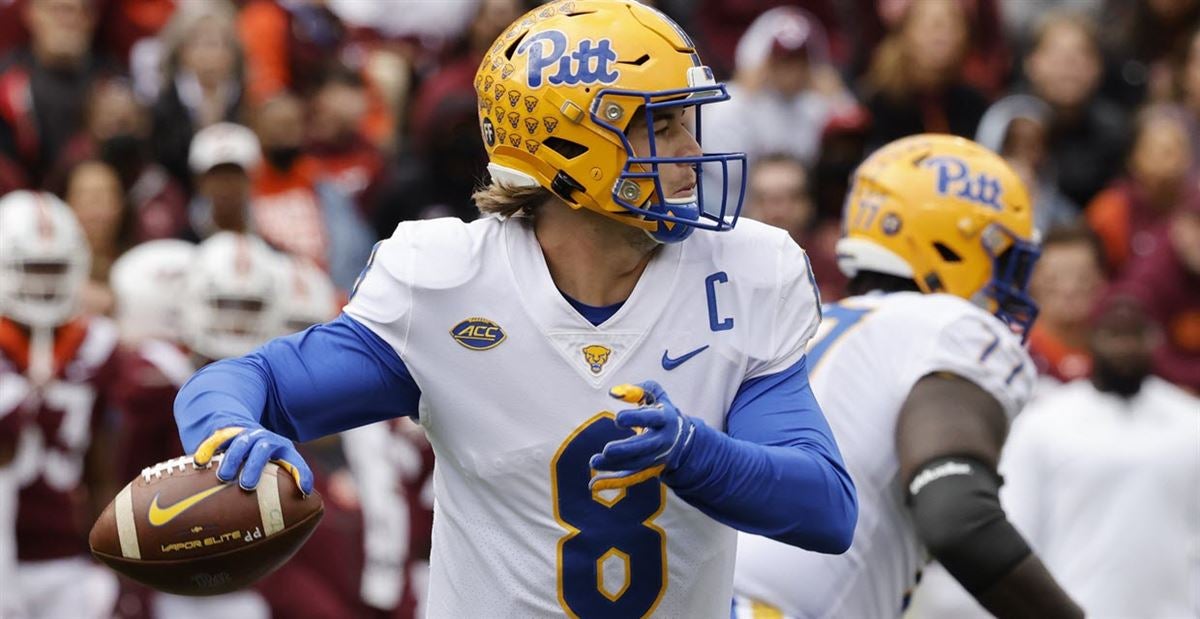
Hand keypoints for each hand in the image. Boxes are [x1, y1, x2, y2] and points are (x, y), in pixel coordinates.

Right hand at [193, 426, 313, 495]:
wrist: (244, 430)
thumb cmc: (262, 464)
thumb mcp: (275, 472)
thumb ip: (279, 495)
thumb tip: (283, 536)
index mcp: (283, 451)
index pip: (295, 461)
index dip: (302, 474)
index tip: (304, 491)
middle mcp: (265, 440)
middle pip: (263, 448)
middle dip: (256, 466)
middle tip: (247, 486)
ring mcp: (246, 435)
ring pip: (240, 441)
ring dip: (233, 459)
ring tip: (223, 477)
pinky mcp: (226, 433)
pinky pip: (217, 439)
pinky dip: (208, 449)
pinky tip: (200, 463)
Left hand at [589, 381, 696, 490]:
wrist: (681, 439)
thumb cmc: (661, 410)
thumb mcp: (655, 395)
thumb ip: (636, 390)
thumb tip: (613, 392)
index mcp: (665, 419)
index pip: (652, 419)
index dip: (636, 418)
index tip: (617, 419)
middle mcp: (662, 440)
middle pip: (645, 447)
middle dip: (626, 450)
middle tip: (607, 450)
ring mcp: (656, 458)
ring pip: (636, 464)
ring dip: (615, 465)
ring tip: (594, 462)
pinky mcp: (648, 470)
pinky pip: (630, 477)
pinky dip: (613, 482)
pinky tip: (594, 483)